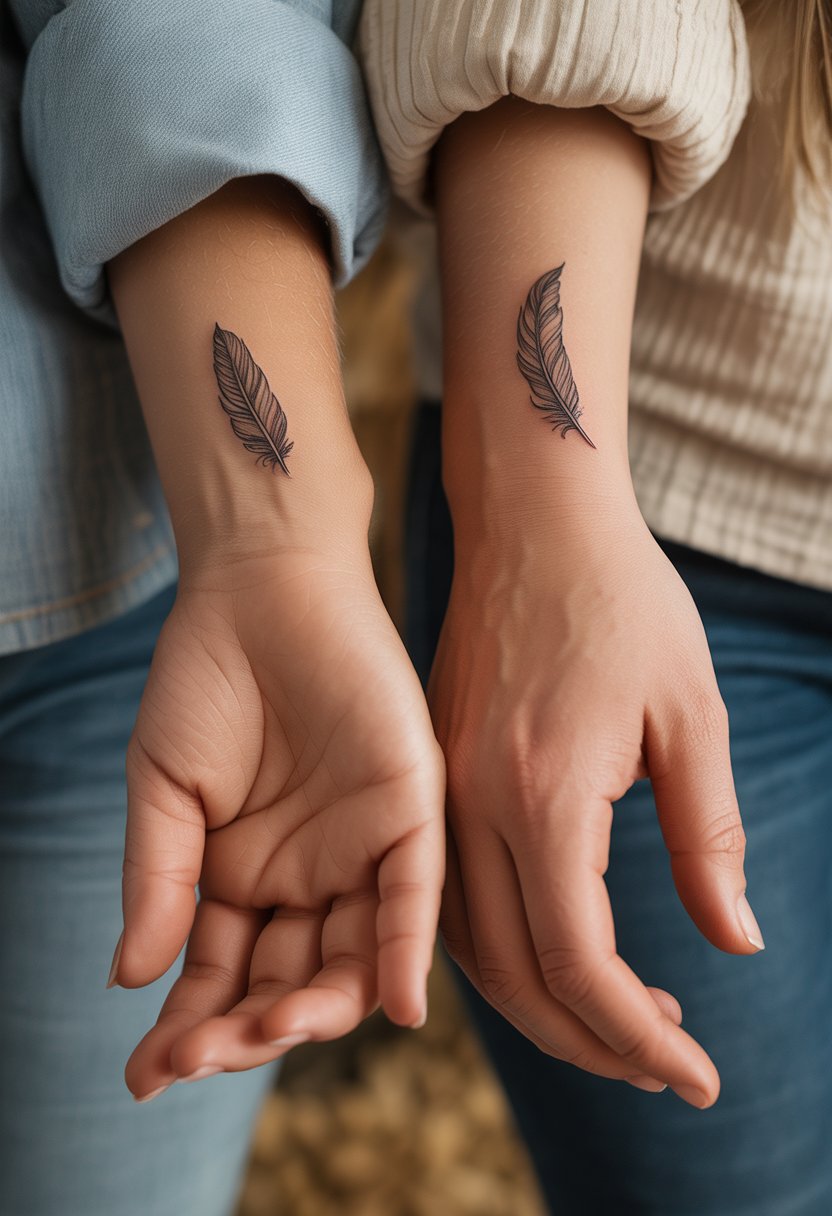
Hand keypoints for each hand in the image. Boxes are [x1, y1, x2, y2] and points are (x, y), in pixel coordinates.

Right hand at [112, 545, 443, 1099]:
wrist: (259, 586)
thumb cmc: (204, 681)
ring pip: (350, 957)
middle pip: (286, 984)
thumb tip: (130, 980)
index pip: (222, 978)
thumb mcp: (163, 788)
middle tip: (200, 1059)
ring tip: (264, 1035)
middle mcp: (308, 878)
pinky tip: (390, 1007)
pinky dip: (405, 950)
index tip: (146, 1077)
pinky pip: (414, 893)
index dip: (189, 1030)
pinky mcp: (409, 808)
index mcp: (245, 881)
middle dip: (245, 1031)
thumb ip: (158, 881)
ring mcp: (360, 849)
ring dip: (314, 1009)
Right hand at [429, 501, 761, 1106]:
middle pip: (513, 976)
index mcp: (543, 792)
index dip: (639, 1037)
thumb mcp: (691, 714)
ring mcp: (441, 790)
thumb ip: (708, 835)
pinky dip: (500, 949)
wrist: (533, 521)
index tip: (698, 1076)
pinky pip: (450, 897)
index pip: (579, 962)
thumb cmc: (624, 602)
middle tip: (664, 1064)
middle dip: (591, 1042)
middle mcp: (472, 805)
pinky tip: (554, 949)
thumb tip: (736, 943)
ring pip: (468, 948)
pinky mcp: (433, 776)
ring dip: (541, 1005)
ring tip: (620, 1021)